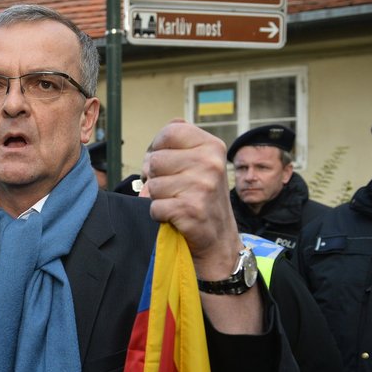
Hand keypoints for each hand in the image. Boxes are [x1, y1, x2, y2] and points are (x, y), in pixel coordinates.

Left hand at [143, 119, 241, 278]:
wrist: (218, 239)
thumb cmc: (202, 198)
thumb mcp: (201, 164)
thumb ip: (181, 144)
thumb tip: (163, 134)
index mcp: (212, 146)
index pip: (170, 131)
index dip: (158, 148)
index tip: (167, 163)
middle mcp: (211, 163)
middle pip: (155, 160)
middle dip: (156, 176)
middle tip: (174, 189)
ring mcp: (203, 187)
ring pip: (153, 184)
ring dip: (158, 197)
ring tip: (178, 202)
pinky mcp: (191, 210)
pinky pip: (154, 206)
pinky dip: (159, 214)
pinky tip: (177, 216)